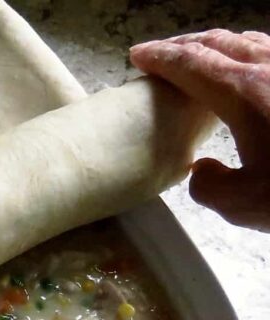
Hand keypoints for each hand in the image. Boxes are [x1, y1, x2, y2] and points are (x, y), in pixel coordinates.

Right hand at [131, 29, 269, 231]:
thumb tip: (202, 170)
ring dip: (216, 45)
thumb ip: (210, 186)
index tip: (137, 56)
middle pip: (218, 42)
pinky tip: (247, 66)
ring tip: (198, 56)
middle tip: (161, 53)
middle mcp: (269, 70)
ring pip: (249, 41)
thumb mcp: (244, 204)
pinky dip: (246, 52)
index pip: (190, 65)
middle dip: (183, 45)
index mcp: (243, 94)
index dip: (160, 59)